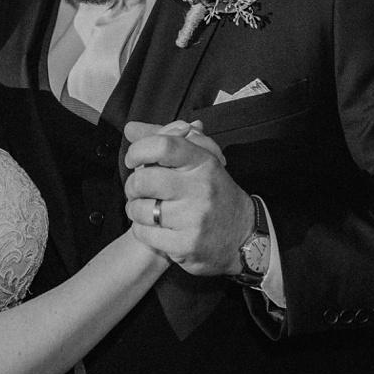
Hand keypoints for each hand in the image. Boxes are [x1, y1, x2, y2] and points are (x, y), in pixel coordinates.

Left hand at [122, 119, 252, 276]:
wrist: (243, 234)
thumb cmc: (213, 192)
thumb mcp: (200, 159)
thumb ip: (165, 140)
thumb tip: (130, 128)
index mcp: (203, 163)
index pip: (163, 146)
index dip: (139, 150)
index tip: (133, 158)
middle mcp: (200, 188)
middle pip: (144, 180)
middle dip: (132, 185)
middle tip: (137, 189)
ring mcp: (194, 218)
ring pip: (140, 209)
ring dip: (134, 210)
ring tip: (145, 209)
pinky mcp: (186, 244)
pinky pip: (144, 233)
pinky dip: (141, 230)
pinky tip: (153, 227)